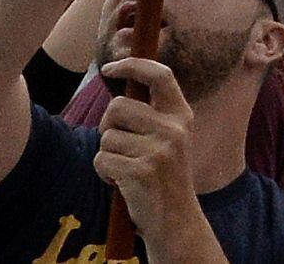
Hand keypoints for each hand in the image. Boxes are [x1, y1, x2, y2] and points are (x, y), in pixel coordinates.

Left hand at [90, 55, 202, 231]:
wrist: (176, 219)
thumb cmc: (164, 176)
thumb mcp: (170, 139)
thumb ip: (151, 115)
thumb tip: (118, 92)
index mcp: (182, 116)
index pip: (160, 75)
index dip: (133, 65)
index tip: (109, 68)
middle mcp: (174, 129)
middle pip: (117, 106)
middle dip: (108, 125)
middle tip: (120, 146)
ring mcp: (159, 151)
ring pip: (106, 136)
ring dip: (107, 154)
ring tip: (125, 168)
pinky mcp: (141, 171)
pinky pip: (101, 159)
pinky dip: (103, 172)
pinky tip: (121, 182)